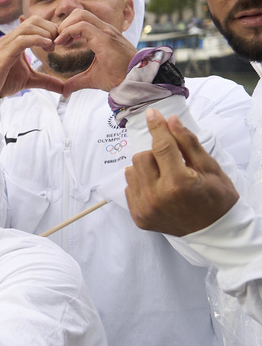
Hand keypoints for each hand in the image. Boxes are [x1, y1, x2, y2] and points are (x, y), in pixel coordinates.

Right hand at [0, 16, 64, 98]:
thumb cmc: (0, 83)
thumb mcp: (29, 81)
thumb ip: (46, 81)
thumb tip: (64, 89)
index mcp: (16, 41)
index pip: (36, 24)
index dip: (51, 30)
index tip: (59, 44)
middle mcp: (10, 39)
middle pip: (34, 20)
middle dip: (50, 29)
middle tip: (57, 45)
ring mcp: (5, 45)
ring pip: (28, 27)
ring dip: (45, 34)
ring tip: (52, 47)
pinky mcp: (3, 55)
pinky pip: (21, 40)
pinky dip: (37, 40)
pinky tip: (47, 46)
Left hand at [51, 9, 138, 96]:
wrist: (134, 82)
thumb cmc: (119, 78)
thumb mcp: (92, 78)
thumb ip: (77, 81)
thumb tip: (65, 91)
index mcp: (103, 34)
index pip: (82, 19)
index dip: (67, 28)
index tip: (59, 43)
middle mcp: (105, 29)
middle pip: (79, 13)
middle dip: (64, 24)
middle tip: (57, 41)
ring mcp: (106, 32)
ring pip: (80, 15)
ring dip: (65, 27)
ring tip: (59, 42)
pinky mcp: (105, 38)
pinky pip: (82, 26)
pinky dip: (68, 32)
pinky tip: (62, 44)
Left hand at [125, 109, 239, 236]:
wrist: (215, 231)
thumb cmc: (216, 198)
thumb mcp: (209, 168)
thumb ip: (187, 143)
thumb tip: (170, 121)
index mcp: (178, 183)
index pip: (161, 146)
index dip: (157, 127)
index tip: (152, 114)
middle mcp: (157, 197)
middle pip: (141, 157)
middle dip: (156, 155)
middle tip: (172, 164)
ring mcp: (145, 209)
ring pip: (131, 171)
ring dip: (146, 169)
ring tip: (165, 177)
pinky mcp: (138, 217)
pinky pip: (129, 188)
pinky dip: (141, 184)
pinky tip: (159, 190)